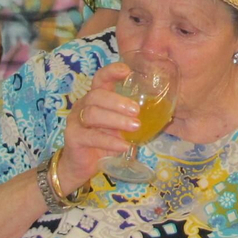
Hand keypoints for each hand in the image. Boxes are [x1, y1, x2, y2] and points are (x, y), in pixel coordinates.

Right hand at [53, 62, 140, 189]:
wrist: (82, 165)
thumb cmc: (103, 141)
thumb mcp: (119, 127)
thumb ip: (132, 118)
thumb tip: (164, 114)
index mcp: (95, 97)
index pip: (100, 78)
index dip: (112, 72)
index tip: (127, 71)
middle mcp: (83, 105)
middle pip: (96, 95)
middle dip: (117, 101)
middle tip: (137, 111)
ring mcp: (75, 121)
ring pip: (92, 114)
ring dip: (116, 120)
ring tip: (135, 127)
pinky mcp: (73, 138)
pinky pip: (91, 137)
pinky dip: (110, 141)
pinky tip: (124, 146)